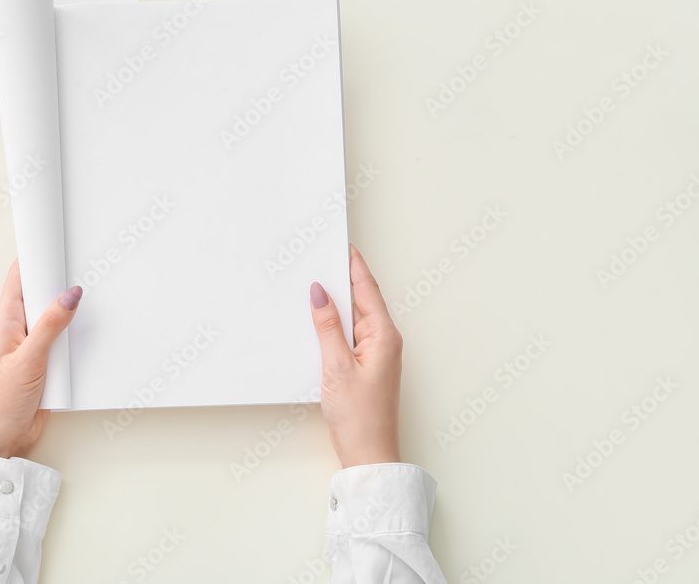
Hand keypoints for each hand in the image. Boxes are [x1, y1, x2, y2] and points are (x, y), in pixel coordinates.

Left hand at [0, 261, 82, 459]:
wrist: (2, 440)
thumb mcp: (29, 359)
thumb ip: (51, 325)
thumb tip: (70, 294)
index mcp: (6, 320)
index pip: (19, 276)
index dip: (36, 256)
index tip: (56, 241)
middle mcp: (19, 328)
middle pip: (42, 293)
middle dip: (61, 281)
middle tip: (83, 267)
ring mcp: (34, 345)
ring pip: (57, 317)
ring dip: (72, 313)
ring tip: (92, 300)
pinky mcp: (47, 362)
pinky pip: (65, 341)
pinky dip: (77, 336)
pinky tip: (89, 334)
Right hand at [310, 245, 401, 467]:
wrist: (368, 453)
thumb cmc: (360, 417)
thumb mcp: (336, 366)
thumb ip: (327, 326)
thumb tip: (320, 293)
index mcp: (384, 335)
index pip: (367, 289)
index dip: (353, 265)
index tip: (341, 245)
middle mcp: (384, 340)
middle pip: (361, 299)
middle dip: (341, 279)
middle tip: (319, 259)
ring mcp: (375, 354)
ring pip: (353, 317)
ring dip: (335, 303)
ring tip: (314, 285)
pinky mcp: (364, 365)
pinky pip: (349, 335)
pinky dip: (334, 325)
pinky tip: (317, 322)